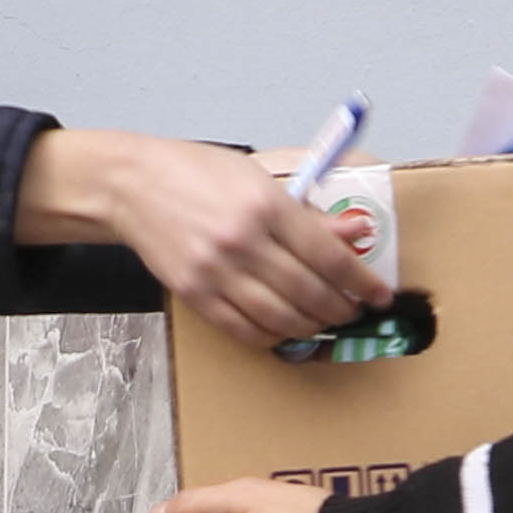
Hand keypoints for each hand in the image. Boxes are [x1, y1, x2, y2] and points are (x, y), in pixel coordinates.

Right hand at [22, 130, 389, 348]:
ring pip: (282, 319)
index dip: (362, 282)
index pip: (330, 256)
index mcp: (267, 206)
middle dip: (341, 309)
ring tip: (323, 321)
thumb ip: (309, 213)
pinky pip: (245, 331)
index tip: (379, 295)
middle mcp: (244, 242)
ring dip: (312, 327)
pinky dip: (273, 337)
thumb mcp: (260, 178)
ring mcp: (217, 272)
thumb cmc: (199, 174)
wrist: (134, 185)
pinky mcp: (196, 294)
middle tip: (353, 311)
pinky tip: (286, 329)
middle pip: (310, 293)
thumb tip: (356, 233)